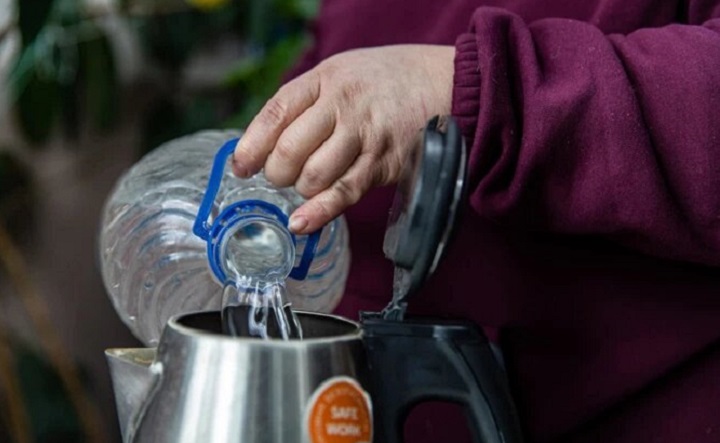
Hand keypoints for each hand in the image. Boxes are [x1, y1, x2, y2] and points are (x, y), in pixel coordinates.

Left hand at [233, 44, 453, 233]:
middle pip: (289, 150)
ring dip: (300, 190)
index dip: (251, 145)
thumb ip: (303, 104)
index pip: (275, 113)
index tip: (240, 167)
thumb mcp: (338, 74)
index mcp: (324, 80)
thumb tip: (261, 146)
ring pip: (313, 176)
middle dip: (276, 173)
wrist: (439, 82)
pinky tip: (301, 223)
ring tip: (307, 183)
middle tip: (282, 175)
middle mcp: (342, 106)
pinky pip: (344, 193)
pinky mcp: (383, 164)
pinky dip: (318, 212)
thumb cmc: (380, 82)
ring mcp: (364, 136)